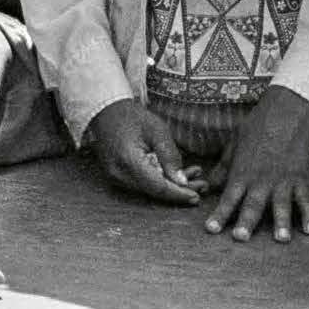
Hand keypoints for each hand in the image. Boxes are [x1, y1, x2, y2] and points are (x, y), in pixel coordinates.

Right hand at [89, 100, 203, 205]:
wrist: (106, 111)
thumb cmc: (133, 116)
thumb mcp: (157, 129)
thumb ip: (169, 155)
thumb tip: (182, 182)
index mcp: (128, 161)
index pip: (157, 186)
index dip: (178, 194)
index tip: (196, 196)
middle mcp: (119, 174)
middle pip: (154, 191)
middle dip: (179, 191)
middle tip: (202, 186)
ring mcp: (116, 177)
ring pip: (149, 189)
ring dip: (172, 185)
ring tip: (195, 177)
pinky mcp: (118, 176)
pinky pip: (142, 183)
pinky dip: (160, 180)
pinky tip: (176, 175)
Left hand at [203, 85, 308, 242]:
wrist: (285, 112)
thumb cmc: (257, 127)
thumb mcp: (235, 144)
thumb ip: (223, 167)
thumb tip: (210, 185)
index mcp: (242, 173)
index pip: (228, 198)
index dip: (220, 214)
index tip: (211, 230)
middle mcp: (261, 180)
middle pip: (253, 204)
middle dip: (246, 222)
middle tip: (240, 237)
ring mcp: (283, 180)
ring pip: (281, 205)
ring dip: (281, 222)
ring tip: (281, 239)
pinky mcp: (301, 179)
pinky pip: (306, 200)